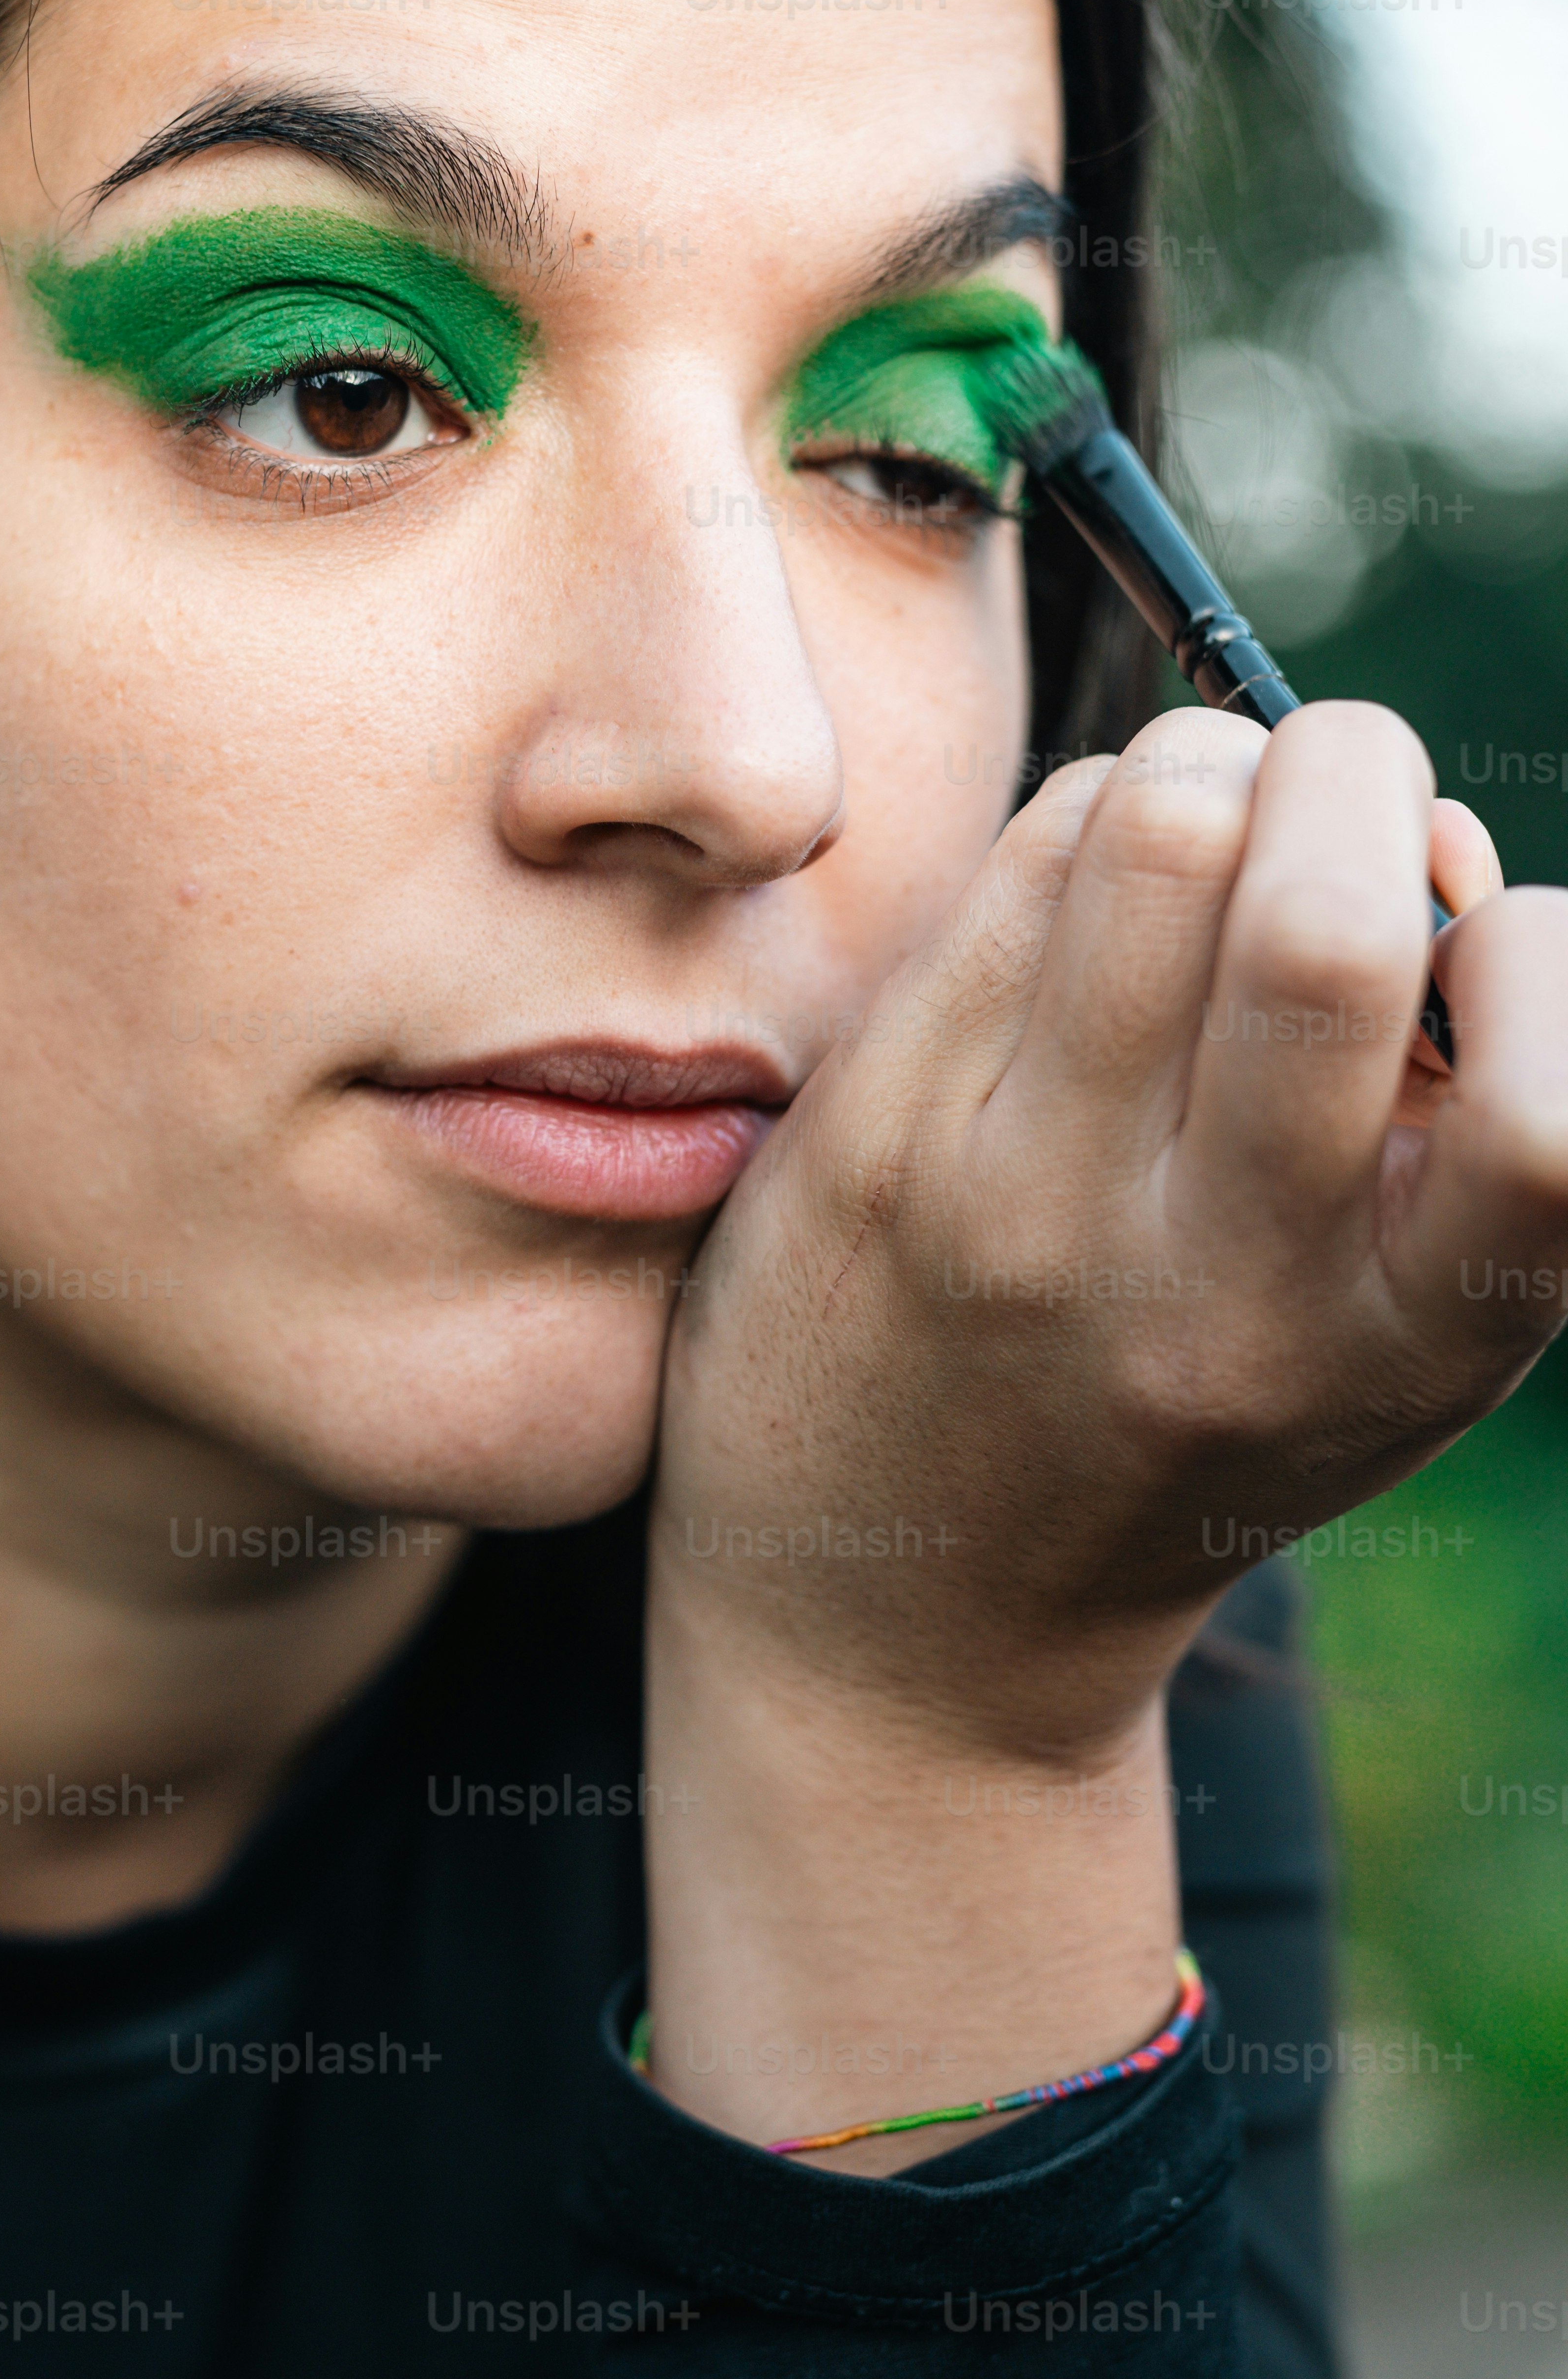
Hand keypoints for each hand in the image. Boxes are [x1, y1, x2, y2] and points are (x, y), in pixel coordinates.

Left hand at [653, 698, 1567, 1758]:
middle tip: (1342, 793)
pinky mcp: (878, 1134)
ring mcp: (1023, 1203)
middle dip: (1367, 772)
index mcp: (1396, 1340)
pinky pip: (1024, 851)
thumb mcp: (1384, 1334)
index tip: (1480, 950)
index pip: (1553, 1116)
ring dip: (1223, 758)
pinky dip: (1099, 806)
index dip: (1544, 957)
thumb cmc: (1197, 1410)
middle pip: (1325, 925)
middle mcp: (1212, 1283)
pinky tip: (1099, 872)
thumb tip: (1426, 842)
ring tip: (1218, 817)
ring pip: (1160, 826)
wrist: (907, 1620)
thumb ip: (1461, 1116)